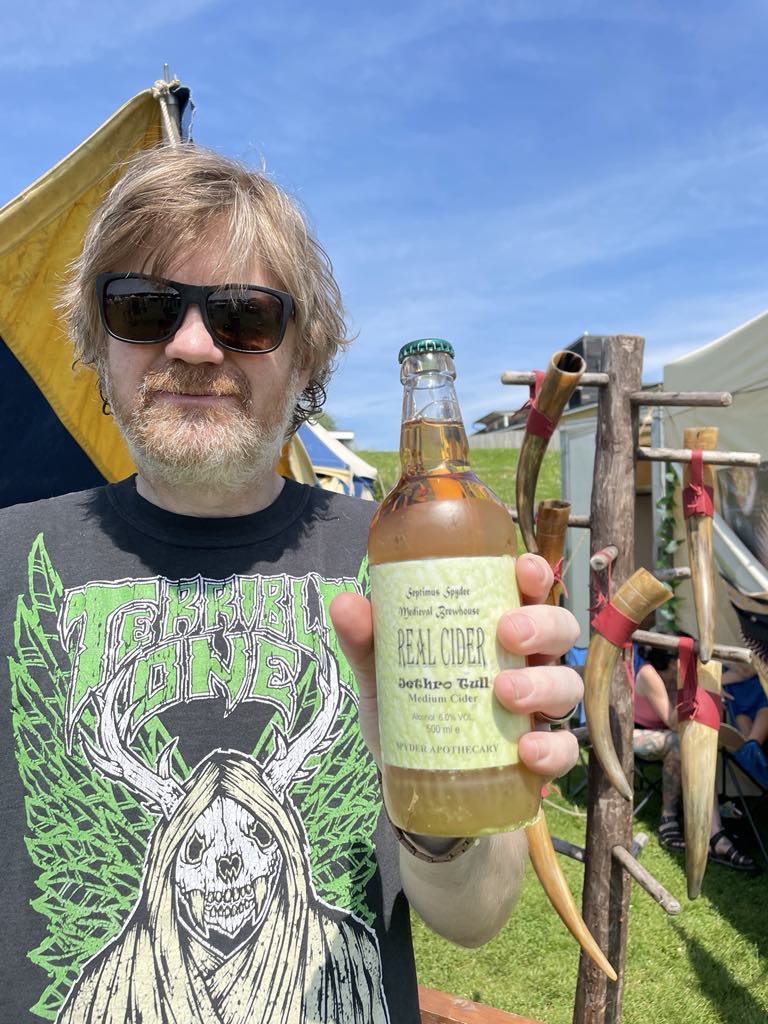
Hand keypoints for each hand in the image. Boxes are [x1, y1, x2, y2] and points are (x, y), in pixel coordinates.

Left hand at [329, 552, 581, 777]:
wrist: (413, 793)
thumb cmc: (408, 716)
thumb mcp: (382, 677)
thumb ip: (367, 643)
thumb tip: (345, 604)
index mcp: (493, 631)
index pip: (527, 592)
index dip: (535, 574)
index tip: (523, 570)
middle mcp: (525, 663)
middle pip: (559, 629)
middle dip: (542, 625)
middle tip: (506, 633)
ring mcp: (538, 710)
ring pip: (567, 684)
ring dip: (543, 684)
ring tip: (506, 693)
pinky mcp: (541, 757)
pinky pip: (565, 749)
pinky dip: (552, 748)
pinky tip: (526, 751)